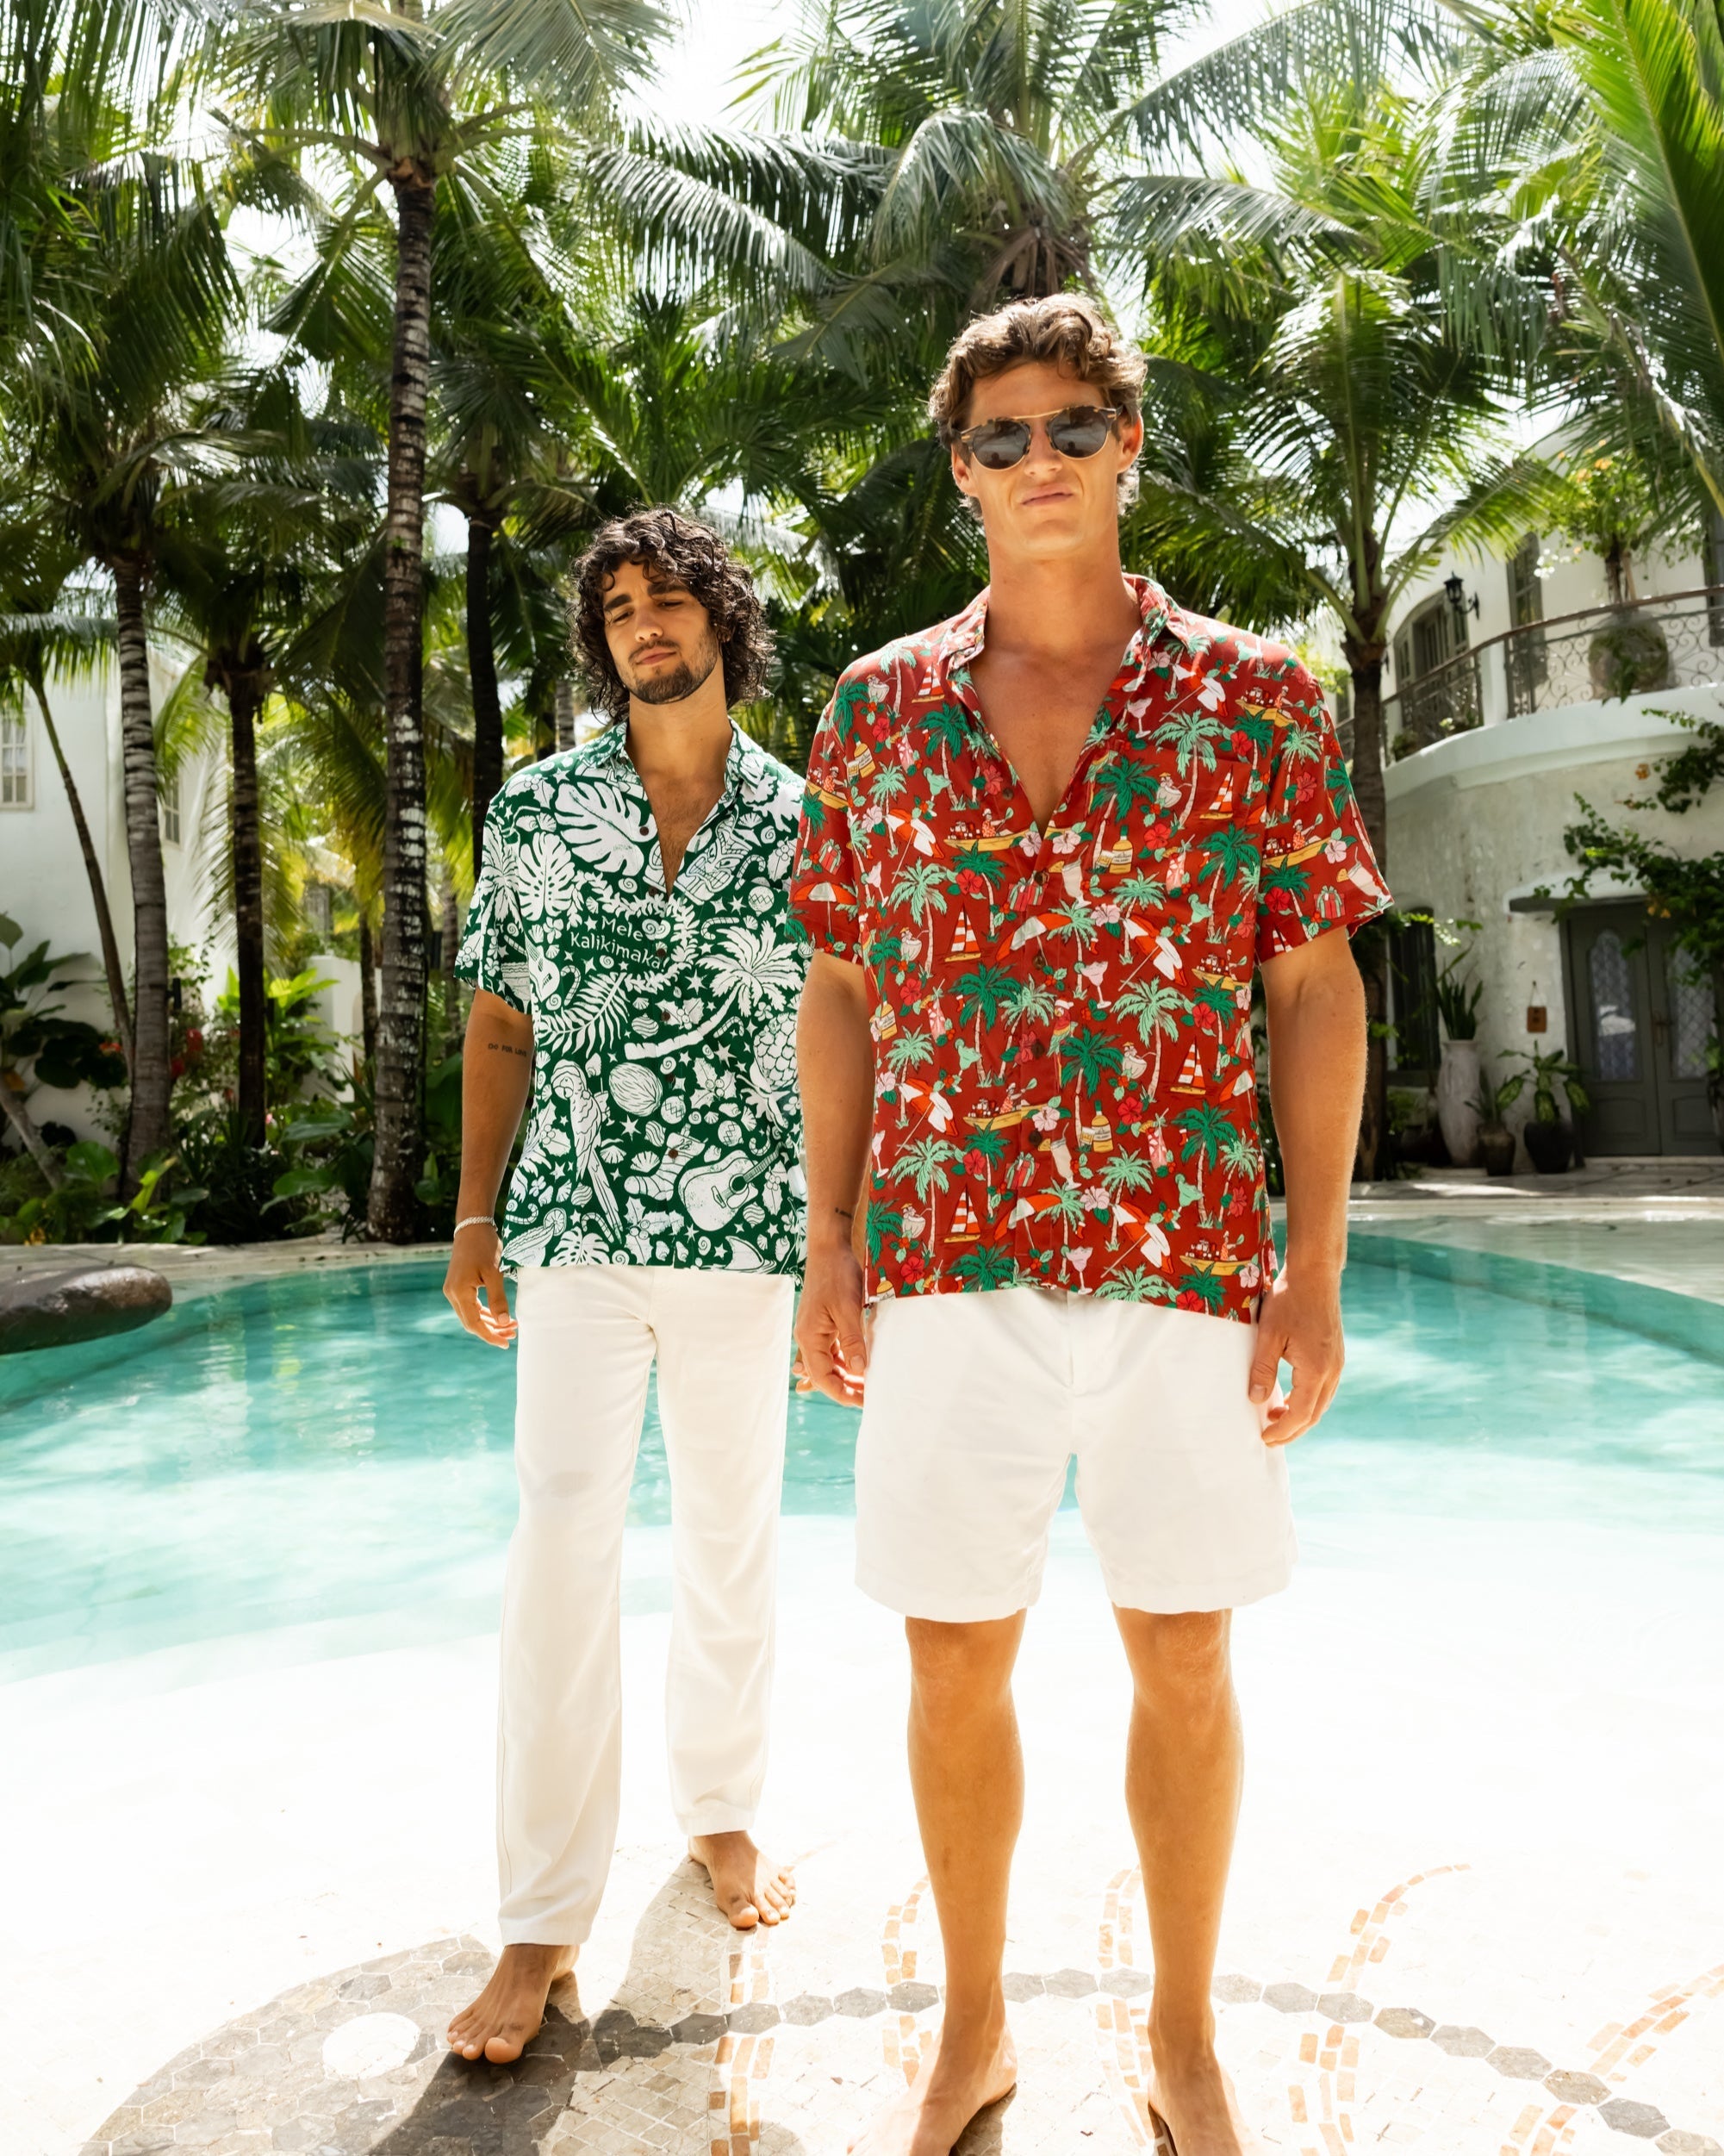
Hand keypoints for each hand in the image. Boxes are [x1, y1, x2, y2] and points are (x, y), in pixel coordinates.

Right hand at [443, 1221, 515, 1348]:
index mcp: (460, 1292)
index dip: (490, 1336)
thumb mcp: (495, 1273)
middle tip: (513, 1333)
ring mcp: (453, 1290)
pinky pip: (470, 1306)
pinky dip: (484, 1312)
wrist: (472, 1227)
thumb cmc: (485, 1247)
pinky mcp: (457, 1285)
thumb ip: (498, 1299)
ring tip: (511, 1325)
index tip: (506, 1343)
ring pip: (471, 1315)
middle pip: (471, 1322)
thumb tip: (503, 1322)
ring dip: (489, 1322)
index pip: (474, 1323)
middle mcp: (452, 1294)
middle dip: (492, 1330)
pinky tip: (498, 1315)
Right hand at [795, 1237, 866, 1405]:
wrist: (829, 1248)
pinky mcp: (822, 1324)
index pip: (823, 1378)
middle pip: (824, 1374)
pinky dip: (845, 1360)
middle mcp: (807, 1338)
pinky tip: (858, 1365)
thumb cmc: (837, 1274)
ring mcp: (814, 1331)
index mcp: (809, 1338)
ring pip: (828, 1363)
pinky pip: (831, 1350)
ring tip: (869, 1383)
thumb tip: (860, 1371)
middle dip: (846, 1387)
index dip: (843, 1393)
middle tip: (871, 1395)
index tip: (865, 1401)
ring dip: (846, 1374)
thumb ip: (853, 1341)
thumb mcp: (848, 1309)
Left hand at [1248, 1266, 1343, 1446]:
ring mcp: (1337, 1363)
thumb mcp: (1268, 1335)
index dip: (1282, 1430)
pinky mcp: (1335, 1355)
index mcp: (1316, 1369)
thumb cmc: (1289, 1301)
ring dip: (1300, 1416)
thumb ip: (1262, 1369)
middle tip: (1269, 1438)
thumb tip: (1255, 1400)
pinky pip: (1324, 1389)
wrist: (1315, 1275)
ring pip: (1321, 1402)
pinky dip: (1307, 1400)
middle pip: (1314, 1414)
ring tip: (1275, 1419)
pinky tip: (1289, 1397)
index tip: (1264, 1438)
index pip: (1300, 1414)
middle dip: (1292, 1430)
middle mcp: (1332, 1371)